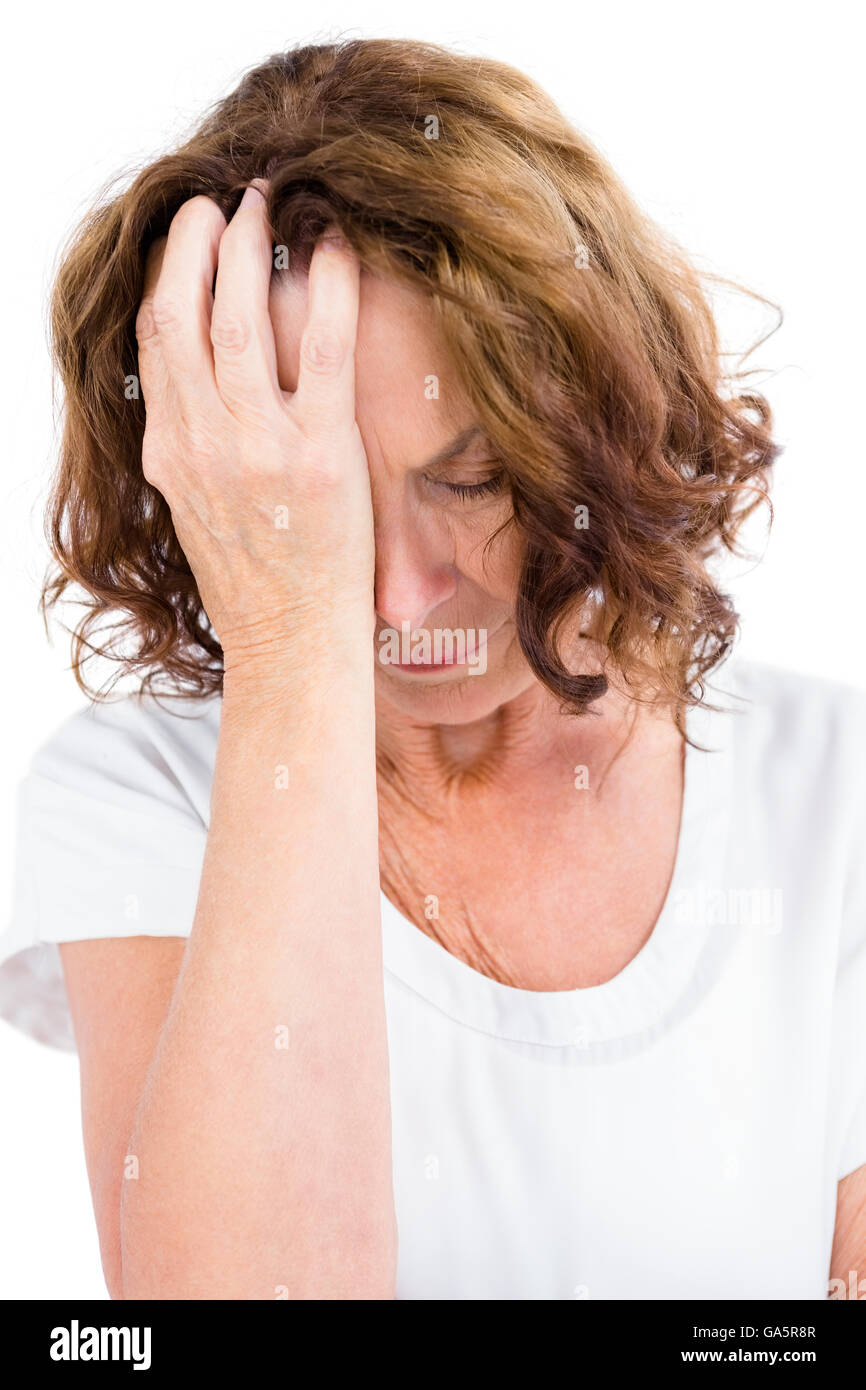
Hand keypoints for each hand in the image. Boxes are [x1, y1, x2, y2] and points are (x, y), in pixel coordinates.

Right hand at [134, 186, 374, 671]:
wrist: (292, 645)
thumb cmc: (255, 584)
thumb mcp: (195, 510)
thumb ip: (188, 447)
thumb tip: (192, 396)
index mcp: (168, 452)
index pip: (153, 341)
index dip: (167, 277)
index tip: (187, 239)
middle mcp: (201, 442)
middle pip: (183, 314)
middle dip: (199, 244)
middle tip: (224, 201)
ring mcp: (258, 446)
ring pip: (239, 318)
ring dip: (253, 248)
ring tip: (270, 205)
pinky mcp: (320, 455)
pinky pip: (322, 350)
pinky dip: (330, 289)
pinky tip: (338, 247)